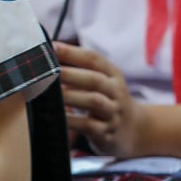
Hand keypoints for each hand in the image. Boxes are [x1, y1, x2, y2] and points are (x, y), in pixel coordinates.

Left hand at [55, 41, 147, 158]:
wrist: (134, 130)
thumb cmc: (107, 98)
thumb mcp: (101, 80)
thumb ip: (79, 68)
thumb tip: (45, 56)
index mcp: (112, 74)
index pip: (94, 59)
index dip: (72, 52)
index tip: (51, 47)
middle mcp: (116, 92)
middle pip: (95, 80)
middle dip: (70, 74)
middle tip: (48, 71)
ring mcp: (113, 113)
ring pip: (94, 101)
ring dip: (70, 95)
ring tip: (50, 93)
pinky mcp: (106, 133)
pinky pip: (89, 125)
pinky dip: (72, 120)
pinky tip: (58, 115)